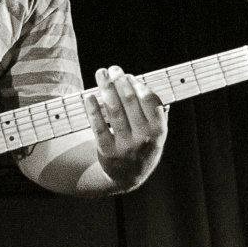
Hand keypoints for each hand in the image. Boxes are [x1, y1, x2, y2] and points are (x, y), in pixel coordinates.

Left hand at [87, 65, 167, 190]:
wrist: (127, 176)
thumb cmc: (142, 146)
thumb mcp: (156, 133)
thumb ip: (153, 112)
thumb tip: (141, 83)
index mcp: (158, 131)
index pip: (150, 101)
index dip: (138, 85)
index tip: (128, 76)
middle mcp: (143, 138)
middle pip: (130, 102)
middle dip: (119, 81)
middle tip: (112, 69)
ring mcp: (125, 145)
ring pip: (113, 111)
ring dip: (106, 88)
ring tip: (101, 74)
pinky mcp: (107, 151)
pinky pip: (98, 127)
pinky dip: (93, 110)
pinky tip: (89, 97)